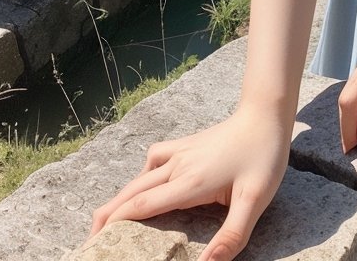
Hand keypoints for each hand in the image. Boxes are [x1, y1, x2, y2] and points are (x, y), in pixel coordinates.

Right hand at [86, 105, 289, 260]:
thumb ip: (231, 236)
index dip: (114, 224)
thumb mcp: (254, 201)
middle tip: (90, 239)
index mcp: (189, 184)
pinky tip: (148, 182)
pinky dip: (142, 175)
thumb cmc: (263, 156)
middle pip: (132, 193)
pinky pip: (154, 159)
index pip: (141, 207)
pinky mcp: (188, 144)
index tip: (95, 242)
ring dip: (122, 196)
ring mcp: (181, 152)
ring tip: (111, 218)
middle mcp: (178, 167)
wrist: (266, 114)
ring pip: (140, 177)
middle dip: (108, 215)